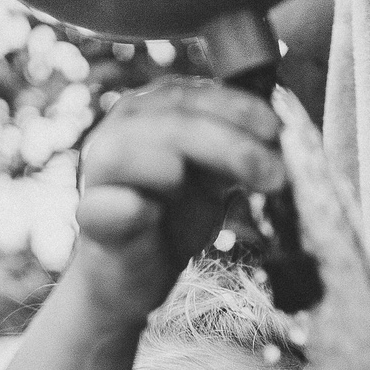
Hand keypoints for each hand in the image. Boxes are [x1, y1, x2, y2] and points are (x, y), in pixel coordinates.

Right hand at [71, 78, 286, 320]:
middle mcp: (119, 130)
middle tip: (275, 175)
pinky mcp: (90, 215)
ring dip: (180, 168)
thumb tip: (279, 134)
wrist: (134, 275)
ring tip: (218, 195)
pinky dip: (134, 208)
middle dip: (230, 145)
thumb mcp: (212, 174)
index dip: (237, 108)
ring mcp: (97, 171)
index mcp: (149, 110)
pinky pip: (110, 205)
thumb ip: (234, 148)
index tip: (276, 131)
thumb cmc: (172, 218)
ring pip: (134, 151)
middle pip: (173, 120)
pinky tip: (153, 215)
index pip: (193, 94)